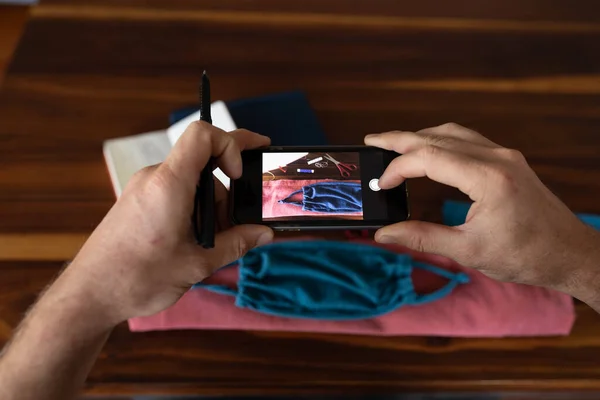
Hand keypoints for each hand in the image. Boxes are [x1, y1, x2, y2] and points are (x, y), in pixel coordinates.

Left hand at [62, 122, 273, 324]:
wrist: (89, 294)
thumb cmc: (138, 277)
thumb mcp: (198, 264)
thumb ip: (237, 243)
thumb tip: (265, 233)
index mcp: (170, 184)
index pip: (203, 135)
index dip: (231, 144)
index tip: (241, 175)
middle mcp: (154, 178)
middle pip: (203, 167)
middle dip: (225, 195)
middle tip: (234, 229)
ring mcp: (143, 189)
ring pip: (191, 184)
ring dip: (208, 209)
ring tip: (207, 247)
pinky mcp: (137, 202)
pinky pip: (174, 194)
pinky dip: (191, 212)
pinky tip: (192, 244)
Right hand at [365, 123, 599, 298]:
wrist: (569, 253)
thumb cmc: (525, 256)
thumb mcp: (468, 251)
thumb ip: (421, 237)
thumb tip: (384, 234)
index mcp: (487, 179)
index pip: (429, 158)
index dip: (397, 168)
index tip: (380, 184)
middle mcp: (497, 158)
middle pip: (436, 138)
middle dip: (400, 139)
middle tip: (371, 141)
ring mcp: (504, 156)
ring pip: (452, 133)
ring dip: (420, 136)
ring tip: (394, 144)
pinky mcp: (508, 161)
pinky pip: (467, 140)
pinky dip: (440, 141)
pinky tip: (428, 150)